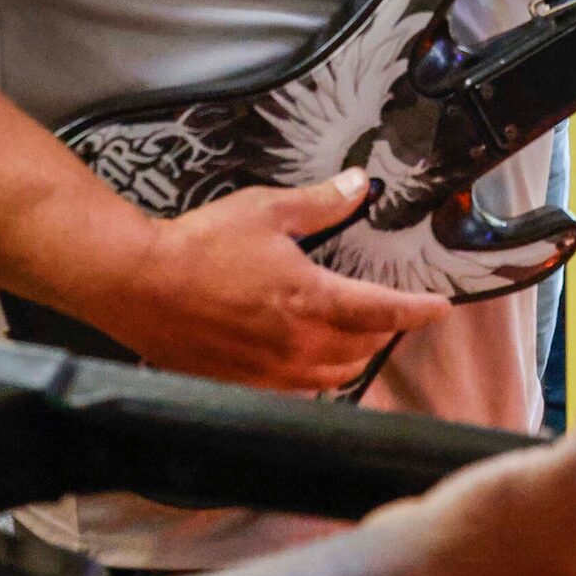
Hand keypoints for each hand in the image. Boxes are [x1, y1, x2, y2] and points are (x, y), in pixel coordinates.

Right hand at [97, 170, 449, 391]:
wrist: (137, 284)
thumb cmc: (197, 247)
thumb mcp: (266, 211)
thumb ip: (320, 203)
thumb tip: (357, 186)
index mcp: (309, 301)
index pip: (383, 313)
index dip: (418, 311)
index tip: (439, 308)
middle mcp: (296, 345)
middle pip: (364, 350)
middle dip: (383, 331)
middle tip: (387, 311)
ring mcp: (269, 371)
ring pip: (334, 376)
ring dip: (352, 356)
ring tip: (354, 334)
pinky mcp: (243, 383)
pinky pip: (296, 388)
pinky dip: (314, 373)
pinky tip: (305, 353)